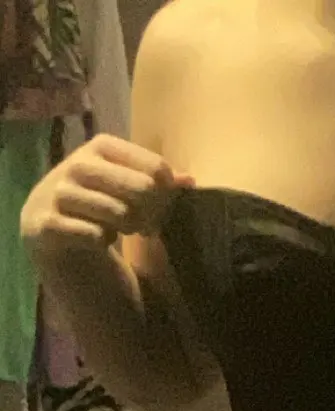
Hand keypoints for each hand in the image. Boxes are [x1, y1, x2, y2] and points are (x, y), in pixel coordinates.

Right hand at [21, 134, 193, 265]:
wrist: (47, 227)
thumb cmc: (96, 203)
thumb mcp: (124, 184)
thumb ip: (156, 180)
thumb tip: (190, 180)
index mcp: (101, 146)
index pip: (156, 168)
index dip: (167, 194)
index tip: (161, 207)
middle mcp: (78, 164)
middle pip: (142, 189)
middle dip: (150, 213)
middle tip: (143, 225)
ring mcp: (59, 193)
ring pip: (120, 214)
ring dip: (127, 228)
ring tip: (118, 229)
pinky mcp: (48, 224)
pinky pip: (95, 235)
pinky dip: (102, 242)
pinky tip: (97, 240)